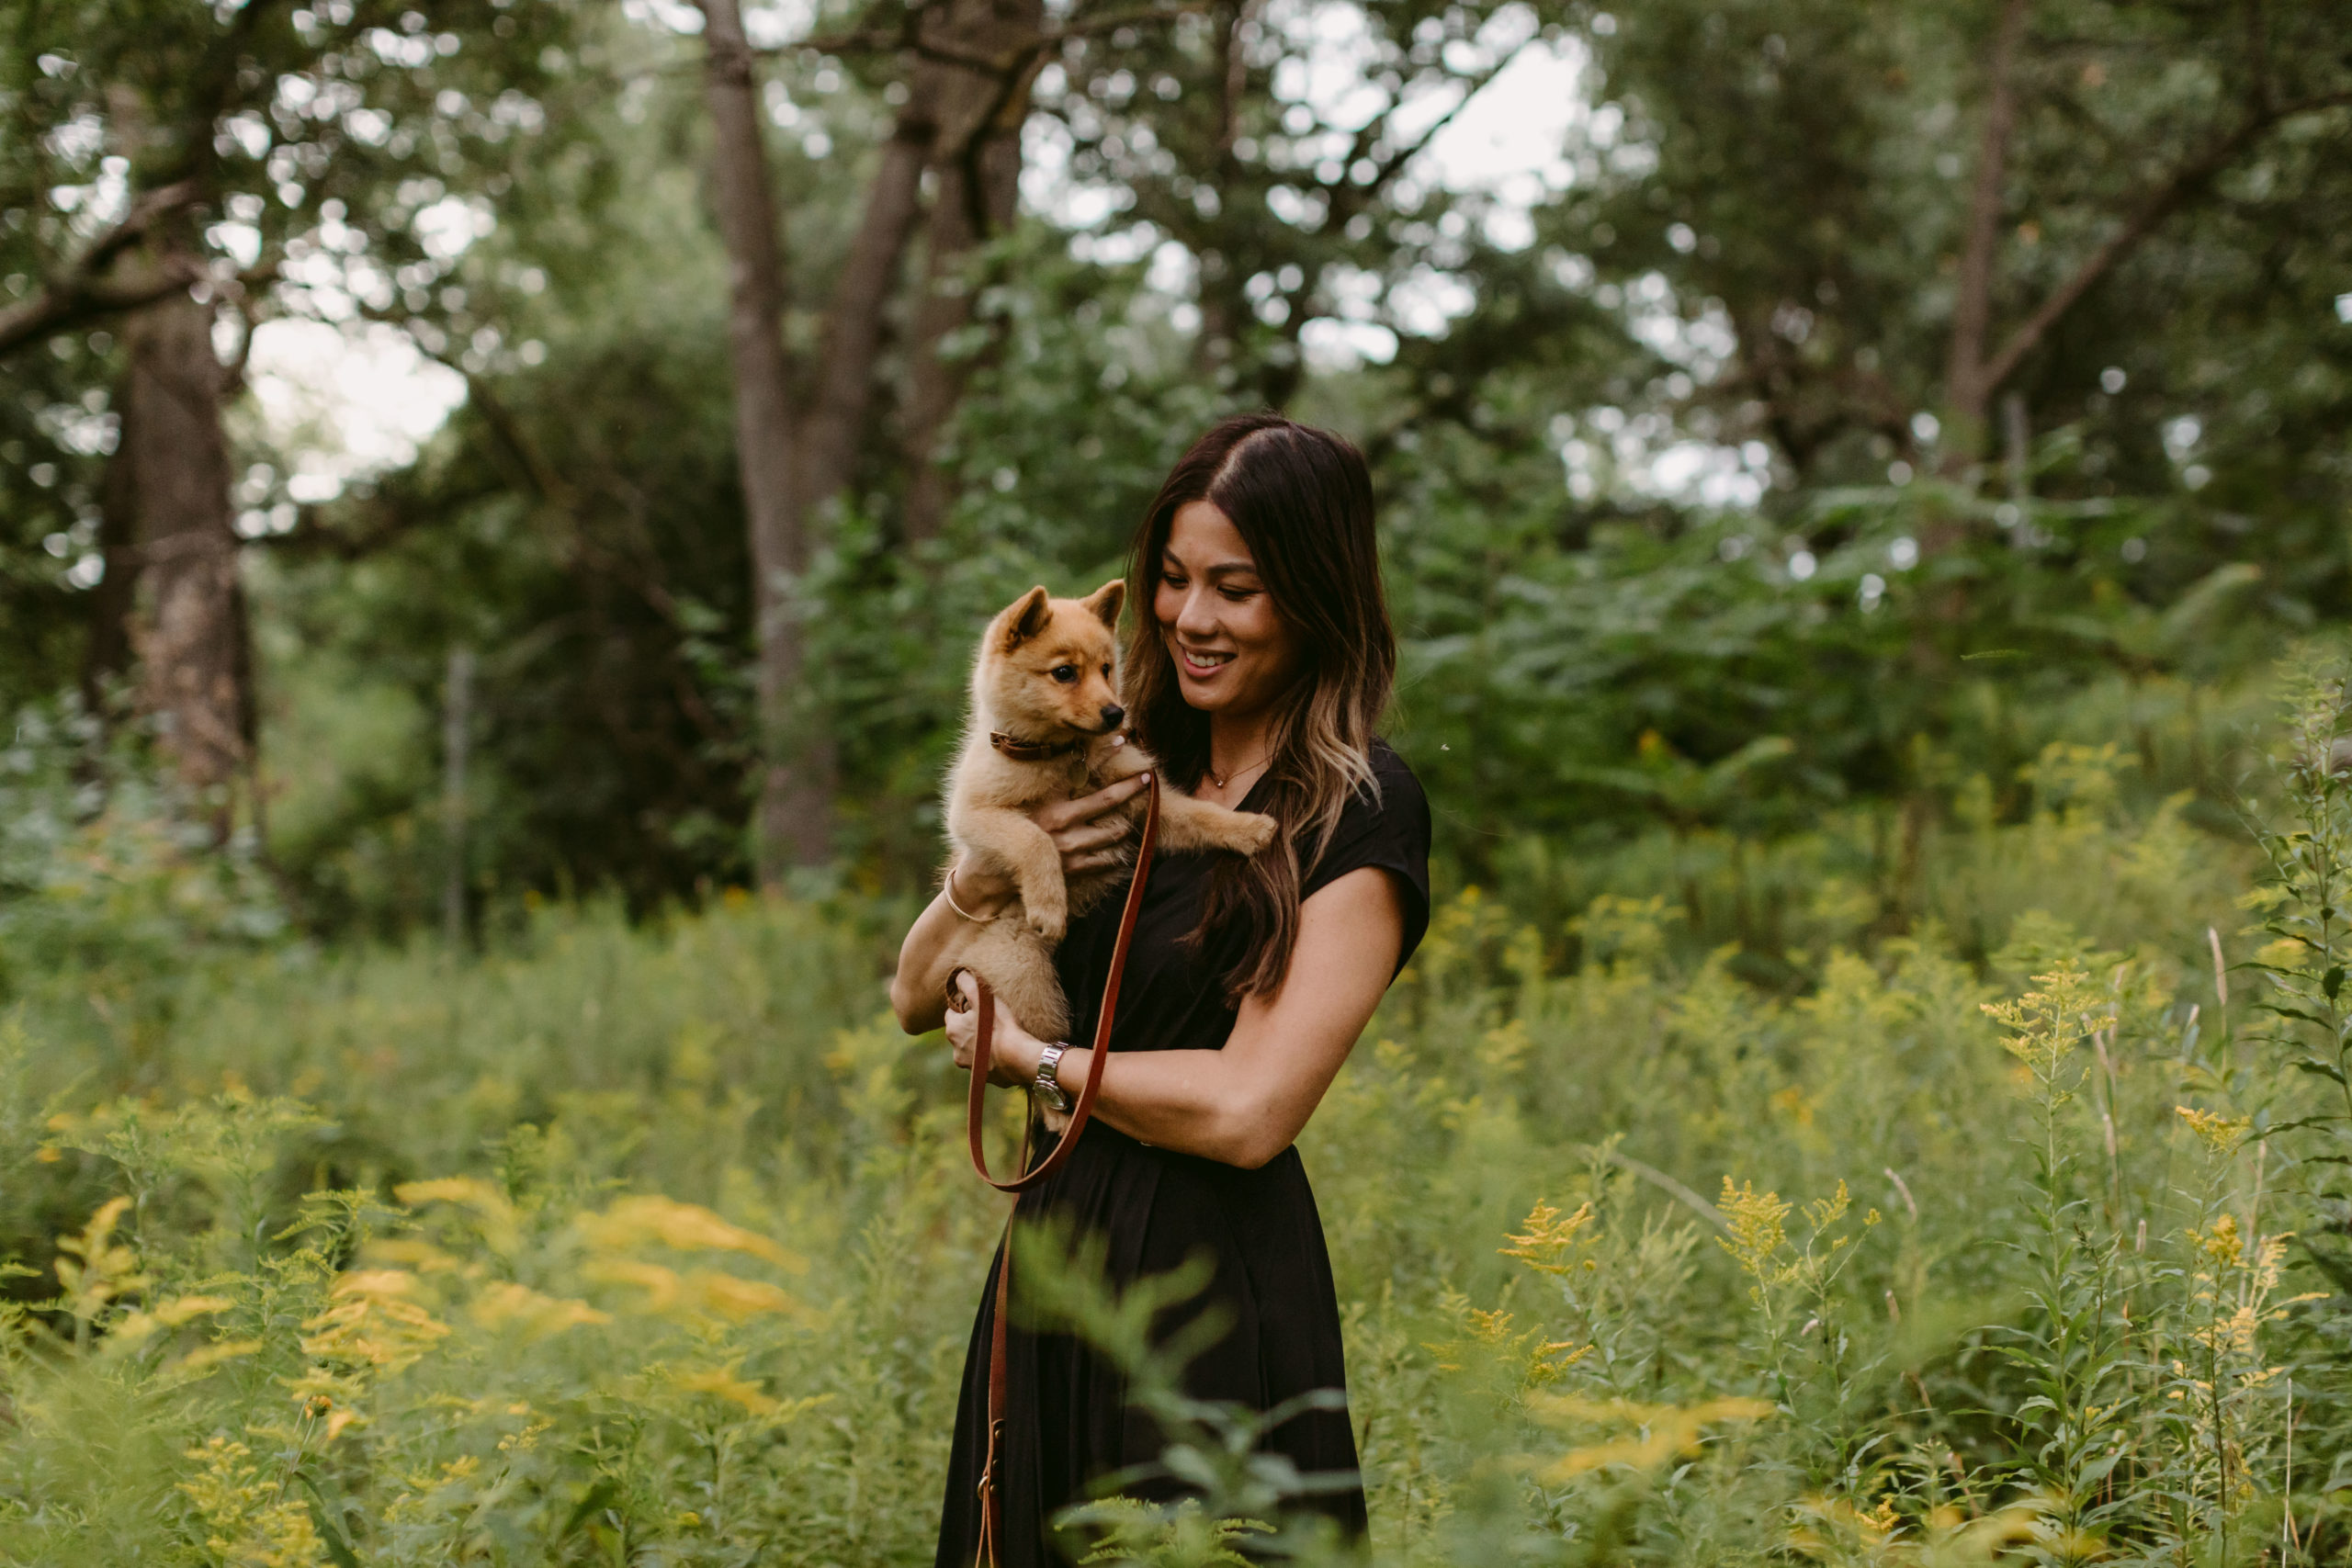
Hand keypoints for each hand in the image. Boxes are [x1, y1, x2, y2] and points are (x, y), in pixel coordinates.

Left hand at [945, 970, 1038, 1087]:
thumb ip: (968, 984)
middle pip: (962, 1033)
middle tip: (991, 1020)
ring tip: (1000, 1036)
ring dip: (981, 1043)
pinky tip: (1005, 1051)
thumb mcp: (983, 998)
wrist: (1020, 1058)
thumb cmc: (1001, 1026)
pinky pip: (985, 1064)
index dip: (965, 1008)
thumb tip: (959, 975)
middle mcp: (955, 1051)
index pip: (952, 1013)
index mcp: (952, 1030)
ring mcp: (969, 1067)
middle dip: (972, 1026)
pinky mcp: (984, 1078)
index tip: (979, 1006)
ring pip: (972, 1049)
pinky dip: (991, 1058)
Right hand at [954, 770, 1150, 903]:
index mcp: (1045, 800)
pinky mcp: (1071, 869)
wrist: (992, 873)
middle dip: (1130, 787)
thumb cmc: (1008, 831)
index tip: (1122, 740)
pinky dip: (1116, 855)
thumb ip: (1045, 782)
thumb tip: (1068, 752)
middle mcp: (1057, 821)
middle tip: (1147, 776)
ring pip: (1111, 832)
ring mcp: (1066, 846)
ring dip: (1124, 824)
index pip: (1081, 771)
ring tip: (1132, 818)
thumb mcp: (1023, 802)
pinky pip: (1105, 861)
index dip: (1104, 754)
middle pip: (1105, 800)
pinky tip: (1120, 849)